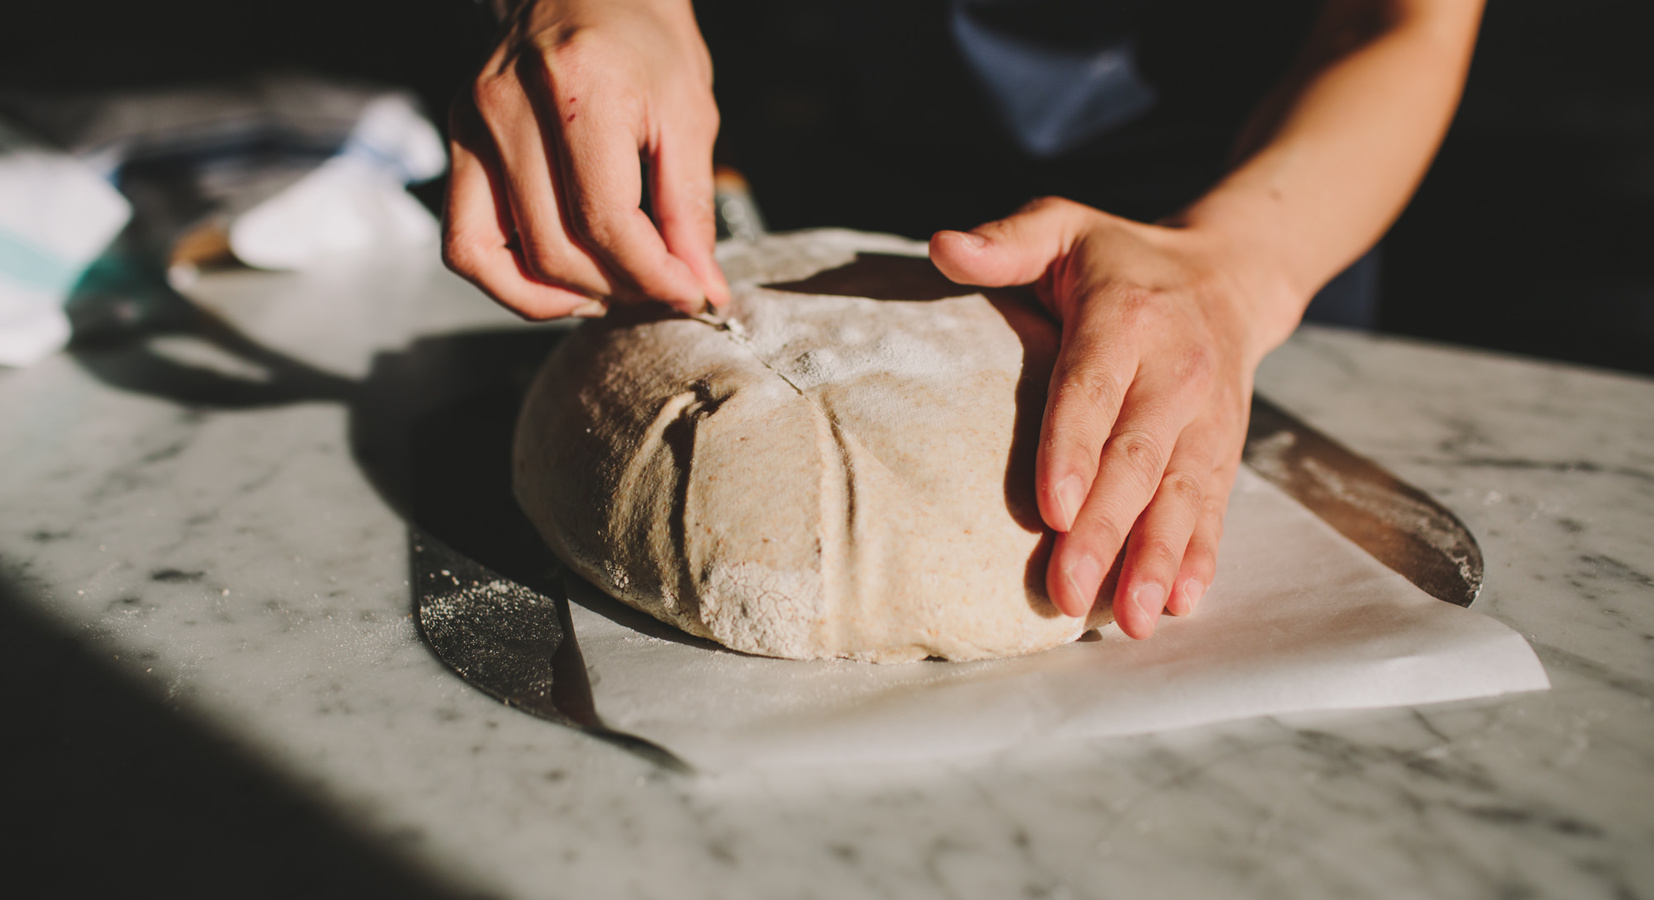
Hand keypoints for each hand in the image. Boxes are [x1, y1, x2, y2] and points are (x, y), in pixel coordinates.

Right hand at [443, 0, 728, 318]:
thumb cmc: (644, 39)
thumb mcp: (689, 114)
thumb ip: (692, 209)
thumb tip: (701, 288)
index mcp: (577, 87)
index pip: (606, 222)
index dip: (654, 276)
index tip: (689, 292)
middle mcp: (509, 105)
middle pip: (555, 249)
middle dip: (617, 288)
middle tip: (659, 288)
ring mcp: (472, 124)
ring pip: (496, 259)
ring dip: (562, 295)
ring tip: (611, 289)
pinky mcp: (457, 142)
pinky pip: (464, 244)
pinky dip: (511, 279)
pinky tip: (561, 279)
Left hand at [931, 198, 1299, 638]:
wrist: (1230, 274)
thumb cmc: (1121, 259)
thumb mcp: (1065, 225)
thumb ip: (1008, 240)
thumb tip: (942, 244)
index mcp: (1125, 319)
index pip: (1093, 390)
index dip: (1073, 450)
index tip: (1051, 510)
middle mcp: (1174, 372)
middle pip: (1137, 459)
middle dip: (1105, 530)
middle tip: (1068, 591)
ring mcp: (1206, 418)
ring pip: (1181, 495)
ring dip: (1156, 561)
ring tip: (1128, 620)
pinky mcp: (1223, 450)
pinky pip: (1214, 507)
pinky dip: (1199, 557)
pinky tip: (1178, 604)